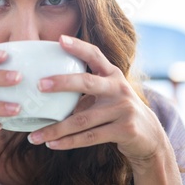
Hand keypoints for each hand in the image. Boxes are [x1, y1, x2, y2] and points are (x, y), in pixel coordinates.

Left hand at [27, 35, 176, 172]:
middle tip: (39, 85)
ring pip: (82, 119)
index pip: (95, 55)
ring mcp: (123, 109)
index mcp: (112, 74)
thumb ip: (84, 86)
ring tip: (34, 136)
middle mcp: (119, 88)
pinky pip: (90, 137)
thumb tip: (44, 86)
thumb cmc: (116, 110)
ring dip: (55, 129)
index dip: (78, 46)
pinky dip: (68, 142)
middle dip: (62, 82)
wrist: (150, 137)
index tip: (59, 39)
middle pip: (87, 83)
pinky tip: (51, 144)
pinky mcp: (125, 130)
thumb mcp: (106, 92)